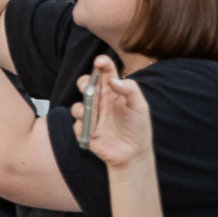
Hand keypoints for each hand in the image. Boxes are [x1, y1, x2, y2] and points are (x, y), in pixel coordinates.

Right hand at [77, 56, 152, 171]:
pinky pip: (77, 123)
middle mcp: (100, 100)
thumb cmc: (138, 128)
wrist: (132, 154)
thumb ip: (130, 90)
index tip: (99, 62)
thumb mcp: (140, 107)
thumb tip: (113, 80)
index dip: (101, 63)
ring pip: (78, 103)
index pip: (105, 71)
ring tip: (91, 116)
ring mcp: (91, 114)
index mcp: (113, 91)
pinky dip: (84, 126)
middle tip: (88, 88)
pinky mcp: (84, 128)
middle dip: (84, 82)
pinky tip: (95, 133)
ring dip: (82, 108)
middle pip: (86, 84)